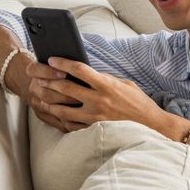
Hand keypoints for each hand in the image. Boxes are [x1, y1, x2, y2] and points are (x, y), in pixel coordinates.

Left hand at [29, 56, 181, 136]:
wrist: (151, 126)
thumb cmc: (139, 104)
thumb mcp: (125, 84)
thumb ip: (105, 79)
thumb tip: (89, 75)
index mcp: (106, 85)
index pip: (79, 70)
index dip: (63, 63)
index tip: (52, 60)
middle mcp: (98, 100)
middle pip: (66, 88)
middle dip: (49, 81)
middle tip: (38, 77)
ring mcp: (95, 117)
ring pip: (63, 109)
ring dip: (49, 102)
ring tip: (40, 96)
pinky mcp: (94, 129)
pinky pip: (71, 125)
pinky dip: (60, 119)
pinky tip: (53, 114)